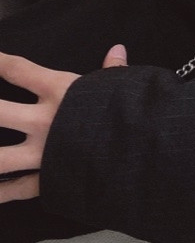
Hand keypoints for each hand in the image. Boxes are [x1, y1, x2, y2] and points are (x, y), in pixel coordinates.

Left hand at [0, 44, 125, 201]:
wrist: (133, 153)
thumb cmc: (124, 114)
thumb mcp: (119, 86)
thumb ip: (112, 70)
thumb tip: (116, 50)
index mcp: (60, 92)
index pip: (19, 71)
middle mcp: (44, 121)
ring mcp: (41, 153)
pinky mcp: (46, 179)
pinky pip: (15, 189)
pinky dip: (0, 192)